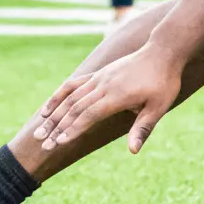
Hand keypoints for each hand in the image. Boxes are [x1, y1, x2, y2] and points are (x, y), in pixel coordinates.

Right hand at [33, 44, 182, 153]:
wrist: (162, 52)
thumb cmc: (164, 82)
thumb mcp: (159, 107)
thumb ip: (143, 128)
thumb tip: (133, 150)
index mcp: (117, 96)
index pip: (89, 115)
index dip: (73, 129)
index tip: (59, 143)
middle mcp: (103, 86)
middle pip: (74, 108)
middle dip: (58, 127)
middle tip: (43, 144)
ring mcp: (99, 78)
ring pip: (70, 97)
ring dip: (53, 115)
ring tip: (39, 130)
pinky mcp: (98, 74)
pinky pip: (73, 85)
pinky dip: (58, 96)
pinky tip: (47, 108)